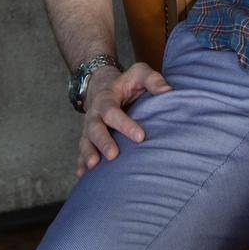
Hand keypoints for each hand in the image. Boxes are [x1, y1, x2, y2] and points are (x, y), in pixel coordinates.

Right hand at [76, 61, 172, 177]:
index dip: (125, 124)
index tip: (140, 137)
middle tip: (113, 155)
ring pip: (85, 141)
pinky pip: (81, 152)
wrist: (101, 85)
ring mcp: (89, 128)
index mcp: (106, 99)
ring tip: (93, 166)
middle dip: (103, 142)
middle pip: (95, 128)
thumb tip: (168, 91)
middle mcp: (95, 114)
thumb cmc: (126, 83)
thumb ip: (152, 79)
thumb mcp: (138, 73)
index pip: (113, 112)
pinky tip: (81, 175)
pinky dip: (80, 164)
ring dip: (88, 154)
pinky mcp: (87, 139)